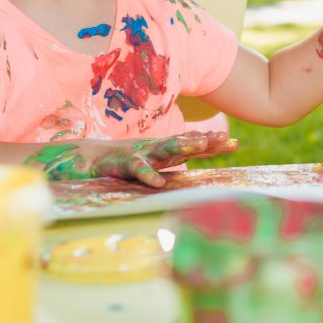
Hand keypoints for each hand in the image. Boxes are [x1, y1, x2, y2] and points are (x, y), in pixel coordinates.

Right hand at [25, 130, 237, 187]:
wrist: (86, 158)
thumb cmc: (125, 161)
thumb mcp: (155, 161)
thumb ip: (177, 159)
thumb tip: (203, 157)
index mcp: (164, 150)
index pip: (194, 145)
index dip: (213, 144)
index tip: (235, 143)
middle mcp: (155, 149)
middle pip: (184, 143)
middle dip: (204, 141)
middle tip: (223, 139)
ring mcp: (139, 154)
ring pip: (163, 149)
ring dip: (180, 147)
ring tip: (197, 145)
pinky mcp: (122, 164)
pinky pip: (137, 170)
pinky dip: (148, 176)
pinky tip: (159, 182)